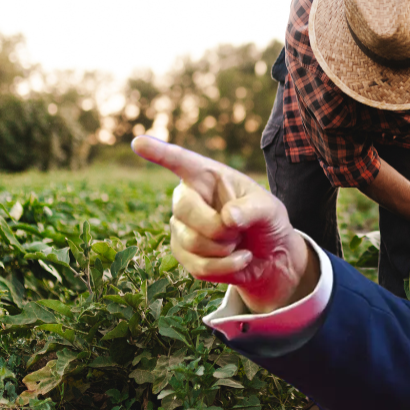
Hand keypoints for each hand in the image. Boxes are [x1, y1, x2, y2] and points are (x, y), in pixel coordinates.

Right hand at [132, 136, 315, 313]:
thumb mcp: (269, 209)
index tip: (139, 142)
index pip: (180, 161)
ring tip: (239, 242)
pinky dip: (227, 267)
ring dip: (226, 248)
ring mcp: (181, 227)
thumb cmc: (266, 222)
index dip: (159, 152)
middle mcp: (188, 198)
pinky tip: (240, 259)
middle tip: (239, 230)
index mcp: (207, 176)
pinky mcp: (183, 254)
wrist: (270, 255)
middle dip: (218, 226)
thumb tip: (227, 217)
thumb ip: (252, 209)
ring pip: (193, 242)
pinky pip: (199, 266)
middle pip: (184, 209)